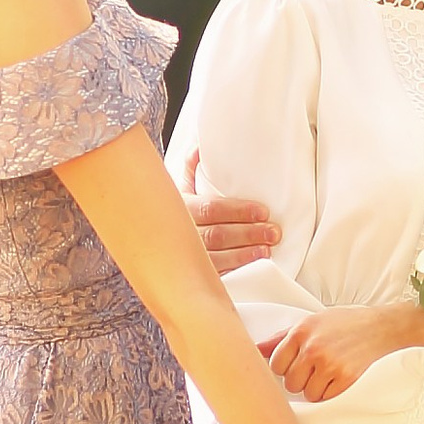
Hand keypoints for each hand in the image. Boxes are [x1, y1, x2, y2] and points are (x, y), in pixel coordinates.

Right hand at [181, 146, 282, 276]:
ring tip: (267, 250)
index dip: (238, 211)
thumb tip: (199, 147)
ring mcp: (185, 257)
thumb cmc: (173, 212)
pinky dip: (234, 271)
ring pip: (215, 258)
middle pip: (217, 235)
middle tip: (273, 232)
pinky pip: (213, 276)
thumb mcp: (178, 188)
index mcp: (181, 208)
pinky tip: (251, 267)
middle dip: (248, 233)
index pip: (211, 209)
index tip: (263, 212)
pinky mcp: (191, 274)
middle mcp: (181, 233)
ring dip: (244, 254)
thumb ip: (191, 168)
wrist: (149, 240)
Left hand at [265, 301, 423, 399]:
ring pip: (308, 394)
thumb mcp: (314, 321)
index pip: (275, 363)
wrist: (387, 327)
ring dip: (317, 388)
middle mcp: (313, 348)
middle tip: (319, 368)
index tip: (299, 364)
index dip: (287, 367)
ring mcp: (329, 365)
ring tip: (332, 372)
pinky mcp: (346, 379)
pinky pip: (326, 399)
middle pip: (290, 382)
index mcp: (302, 331)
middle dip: (302, 379)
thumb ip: (283, 337)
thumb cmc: (348, 324)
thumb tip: (254, 349)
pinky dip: (332, 394)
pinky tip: (341, 379)